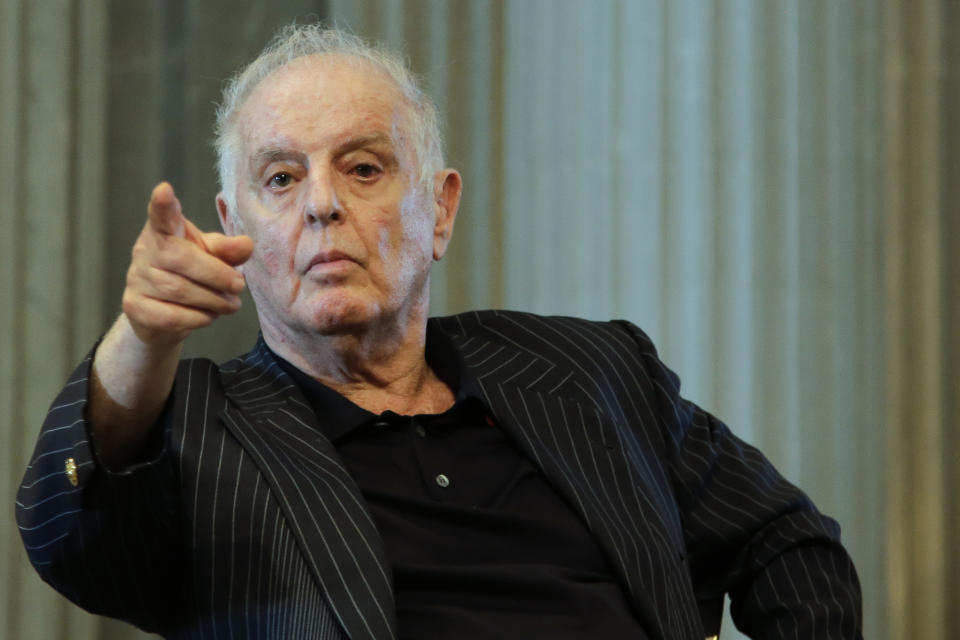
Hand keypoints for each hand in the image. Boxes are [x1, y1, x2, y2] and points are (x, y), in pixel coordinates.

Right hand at [122, 182, 253, 346]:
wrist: (165, 315)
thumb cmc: (191, 274)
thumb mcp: (212, 256)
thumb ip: (228, 250)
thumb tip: (246, 245)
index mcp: (164, 231)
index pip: (161, 215)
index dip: (162, 205)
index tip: (164, 191)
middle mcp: (145, 251)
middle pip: (180, 259)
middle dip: (216, 274)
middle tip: (238, 285)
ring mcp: (136, 280)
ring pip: (179, 291)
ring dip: (213, 300)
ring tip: (230, 304)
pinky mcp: (135, 307)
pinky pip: (171, 315)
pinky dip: (198, 318)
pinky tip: (209, 315)